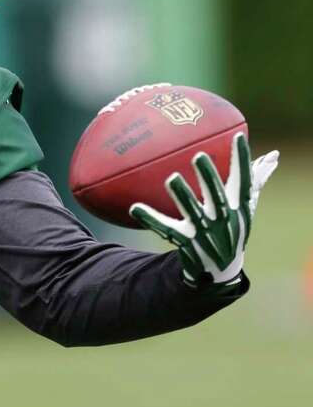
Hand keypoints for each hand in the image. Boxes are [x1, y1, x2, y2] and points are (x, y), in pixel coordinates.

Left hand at [130, 132, 278, 290]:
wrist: (220, 270)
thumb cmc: (231, 229)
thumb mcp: (245, 209)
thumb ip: (254, 182)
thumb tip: (272, 157)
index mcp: (238, 208)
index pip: (244, 181)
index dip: (241, 160)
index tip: (236, 136)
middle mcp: (223, 219)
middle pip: (216, 196)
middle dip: (208, 177)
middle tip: (198, 155)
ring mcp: (204, 232)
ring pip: (192, 212)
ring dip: (183, 196)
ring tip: (172, 178)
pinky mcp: (186, 243)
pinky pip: (165, 229)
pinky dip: (151, 219)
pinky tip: (135, 207)